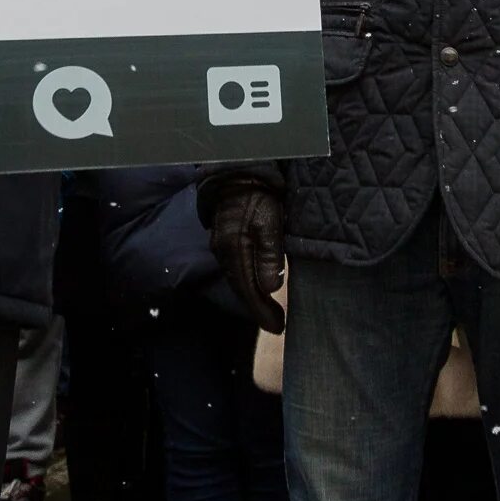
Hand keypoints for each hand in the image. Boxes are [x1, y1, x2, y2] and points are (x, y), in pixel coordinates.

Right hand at [205, 181, 286, 331]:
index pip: (248, 290)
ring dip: (253, 299)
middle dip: (258, 310)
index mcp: (234, 249)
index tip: (278, 328)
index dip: (262, 312)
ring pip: (237, 281)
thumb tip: (270, 288)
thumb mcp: (271, 221)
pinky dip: (247, 284)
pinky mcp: (224, 241)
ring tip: (269, 313)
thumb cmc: (259, 195)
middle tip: (277, 325)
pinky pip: (236, 270)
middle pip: (240, 289)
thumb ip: (270, 253)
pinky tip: (258, 288)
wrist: (239, 173)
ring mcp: (221, 247)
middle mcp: (223, 252)